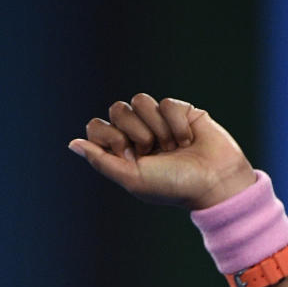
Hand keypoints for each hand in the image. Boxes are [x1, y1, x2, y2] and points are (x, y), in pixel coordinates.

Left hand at [69, 94, 255, 209]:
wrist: (215, 181)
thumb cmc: (172, 186)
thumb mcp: (132, 178)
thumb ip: (100, 160)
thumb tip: (72, 143)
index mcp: (120, 151)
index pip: (96, 127)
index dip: (109, 136)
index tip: (129, 155)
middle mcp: (136, 133)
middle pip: (116, 109)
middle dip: (134, 131)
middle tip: (152, 150)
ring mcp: (158, 121)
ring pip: (140, 100)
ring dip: (156, 126)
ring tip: (172, 146)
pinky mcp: (181, 111)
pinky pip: (166, 103)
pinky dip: (176, 123)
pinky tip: (188, 139)